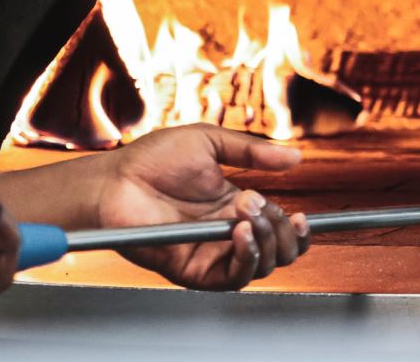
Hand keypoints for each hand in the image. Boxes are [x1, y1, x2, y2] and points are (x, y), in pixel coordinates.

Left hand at [95, 124, 307, 290]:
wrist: (117, 180)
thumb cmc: (152, 160)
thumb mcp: (210, 142)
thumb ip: (254, 151)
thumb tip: (296, 157)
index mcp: (235, 207)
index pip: (279, 229)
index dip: (297, 228)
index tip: (302, 216)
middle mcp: (227, 234)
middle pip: (279, 253)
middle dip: (284, 232)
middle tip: (260, 204)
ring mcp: (212, 254)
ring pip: (263, 268)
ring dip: (267, 242)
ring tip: (248, 214)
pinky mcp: (194, 271)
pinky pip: (233, 279)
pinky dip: (247, 258)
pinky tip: (241, 232)